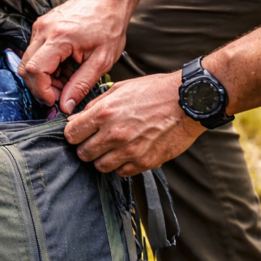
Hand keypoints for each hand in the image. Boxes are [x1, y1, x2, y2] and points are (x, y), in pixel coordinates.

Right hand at [18, 0, 127, 109]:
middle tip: (61, 93)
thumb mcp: (101, 61)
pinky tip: (63, 68)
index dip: (42, 91)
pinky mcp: (41, 26)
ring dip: (43, 77)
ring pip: (28, 62)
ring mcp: (40, 26)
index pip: (35, 71)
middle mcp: (44, 29)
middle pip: (26, 68)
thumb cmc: (109, 25)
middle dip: (40, 87)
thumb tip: (66, 106)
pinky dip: (45, 66)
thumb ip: (81, 85)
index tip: (54, 101)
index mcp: (59, 37)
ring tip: (65, 79)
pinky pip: (34, 52)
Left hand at [64, 71, 202, 175]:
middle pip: (83, 154)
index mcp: (104, 113)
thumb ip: (95, 105)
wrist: (189, 101)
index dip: (74, 134)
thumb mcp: (121, 89)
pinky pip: (122, 172)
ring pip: (100, 167)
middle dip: (86, 148)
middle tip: (96, 141)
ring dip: (103, 159)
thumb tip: (75, 119)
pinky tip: (129, 153)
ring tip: (114, 148)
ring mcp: (129, 151)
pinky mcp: (144, 162)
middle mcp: (114, 134)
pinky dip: (122, 165)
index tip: (80, 133)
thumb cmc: (156, 91)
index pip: (71, 134)